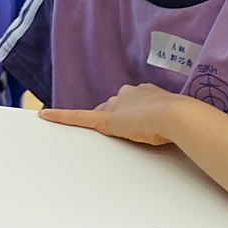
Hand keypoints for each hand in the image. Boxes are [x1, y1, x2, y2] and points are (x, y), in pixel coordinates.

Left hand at [40, 83, 186, 145]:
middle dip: (116, 119)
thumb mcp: (176, 121)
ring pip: (99, 114)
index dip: (130, 111)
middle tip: (130, 131)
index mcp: (146, 92)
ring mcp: (116, 105)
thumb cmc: (182, 121)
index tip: (134, 116)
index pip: (129, 101)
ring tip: (118, 135)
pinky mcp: (106, 119)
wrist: (178, 116)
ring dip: (103, 124)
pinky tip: (45, 116)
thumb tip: (176, 132)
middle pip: (112, 107)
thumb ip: (169, 124)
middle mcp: (128, 94)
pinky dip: (61, 117)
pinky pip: (78, 117)